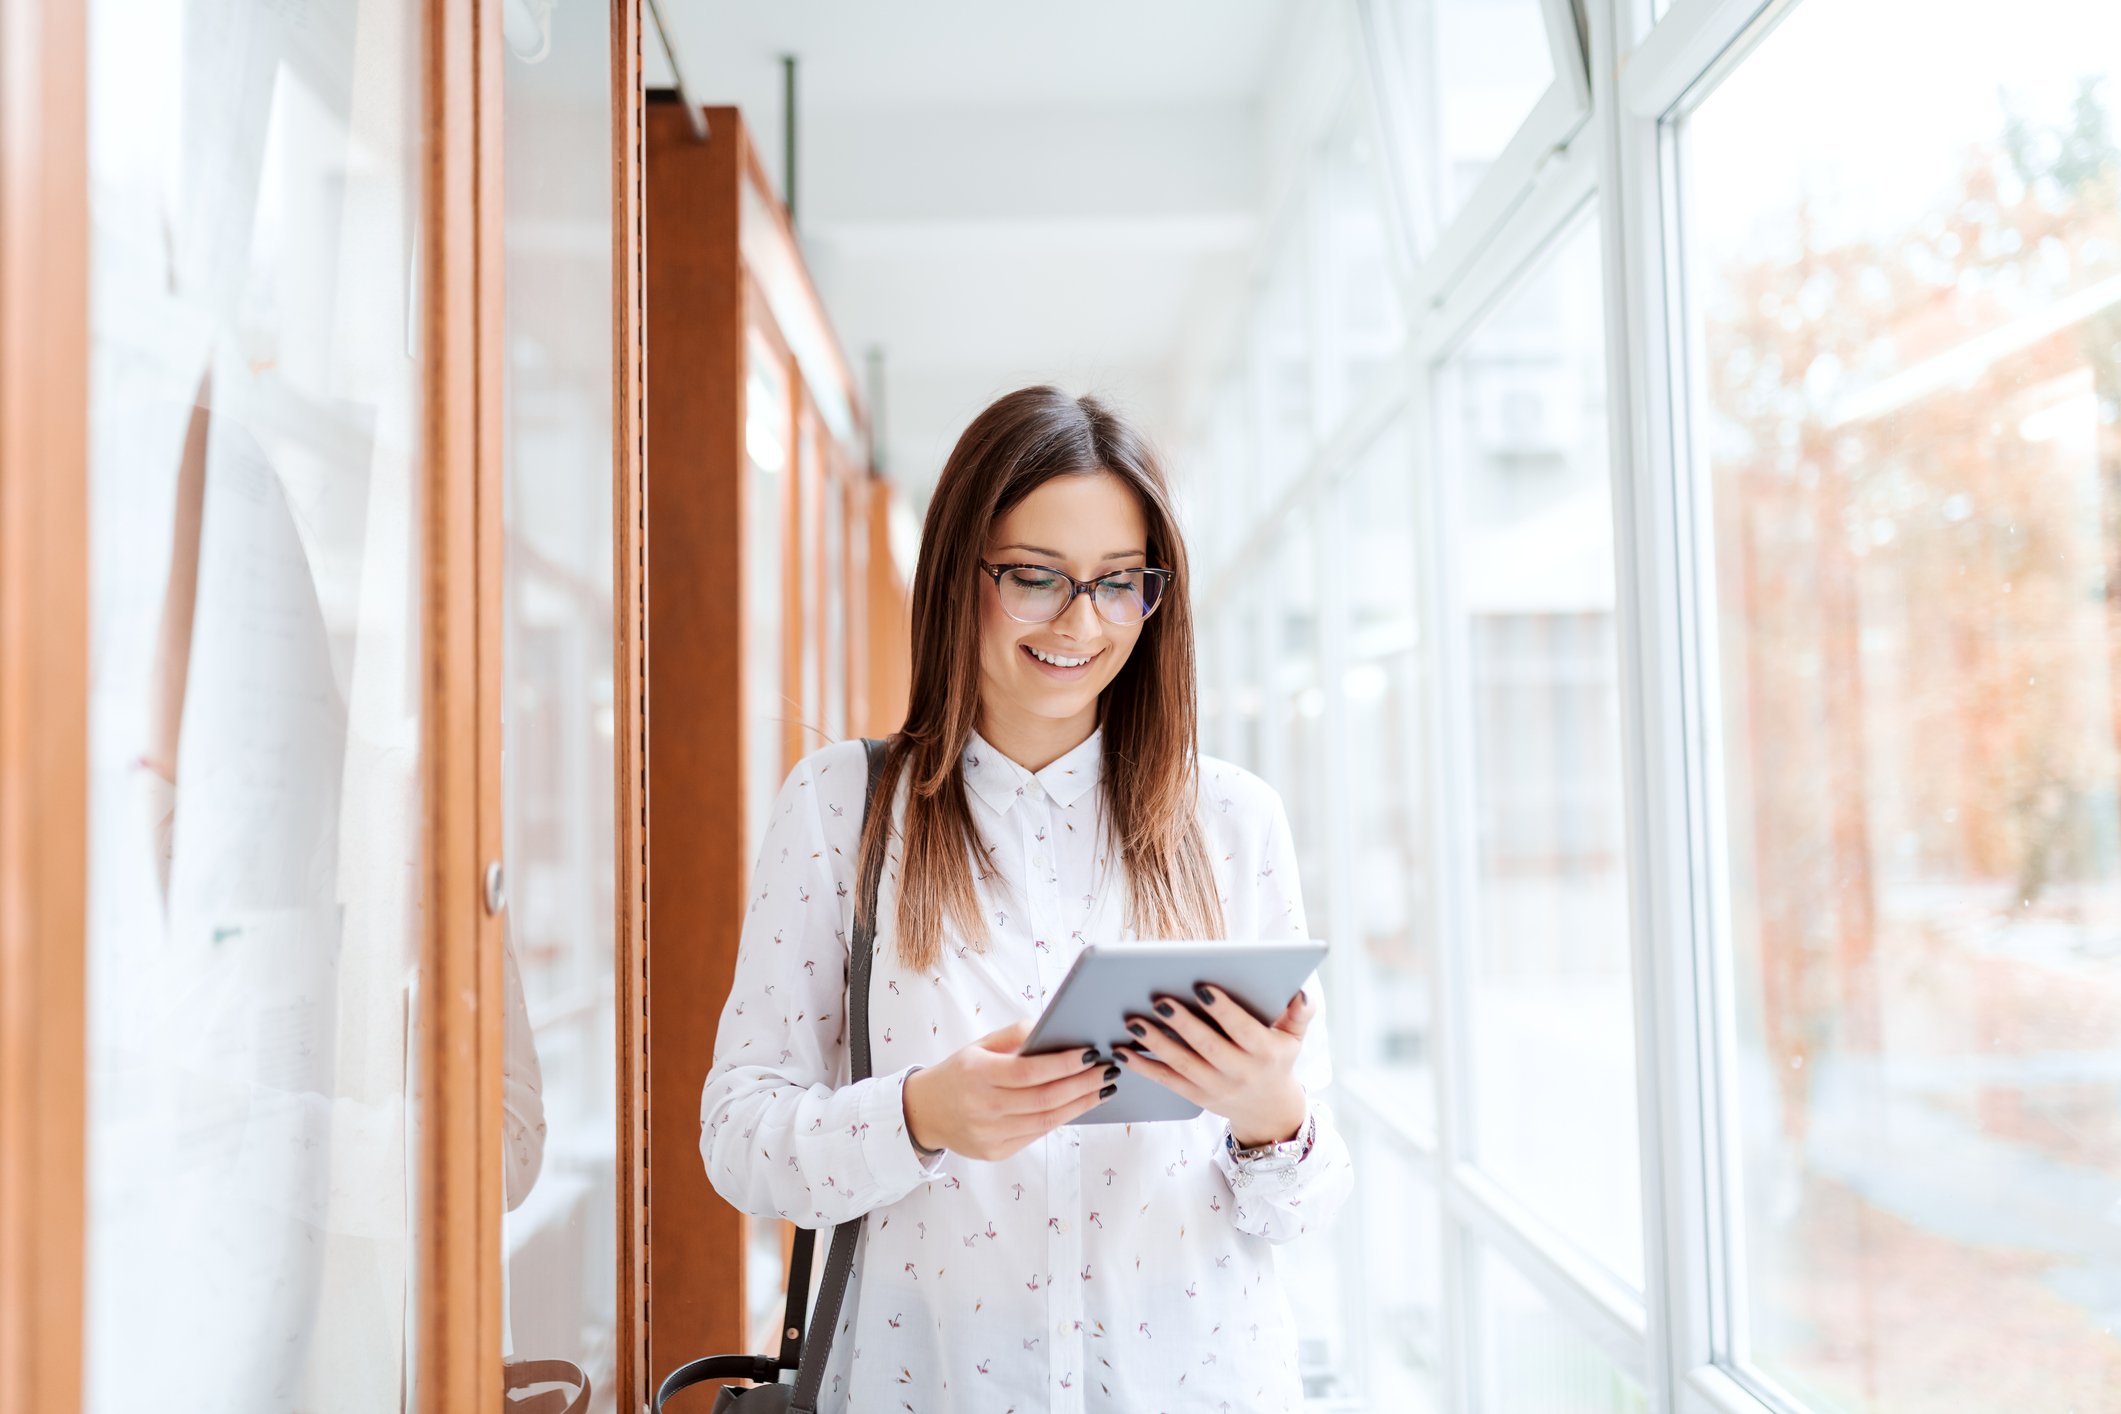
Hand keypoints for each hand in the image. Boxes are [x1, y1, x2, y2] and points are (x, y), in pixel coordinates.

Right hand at [902, 1021, 1117, 1161]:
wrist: (923, 1113)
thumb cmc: (958, 1073)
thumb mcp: (978, 1046)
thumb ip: (1014, 1035)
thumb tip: (1053, 1027)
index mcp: (976, 1074)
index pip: (1029, 1071)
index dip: (1063, 1063)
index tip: (1092, 1053)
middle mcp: (982, 1107)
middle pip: (1044, 1098)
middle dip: (1083, 1084)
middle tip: (1110, 1071)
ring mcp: (989, 1134)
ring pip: (1046, 1120)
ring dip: (1081, 1104)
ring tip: (1104, 1088)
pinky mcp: (995, 1153)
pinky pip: (1037, 1133)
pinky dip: (1061, 1117)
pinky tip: (1079, 1104)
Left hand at [1114, 985, 1312, 1146]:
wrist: (1268, 1110)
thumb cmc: (1277, 1059)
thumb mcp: (1295, 1038)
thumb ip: (1300, 1013)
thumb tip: (1301, 991)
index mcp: (1265, 1053)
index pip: (1243, 1030)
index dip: (1224, 1010)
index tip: (1202, 986)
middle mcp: (1240, 1073)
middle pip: (1208, 1047)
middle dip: (1183, 1023)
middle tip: (1158, 999)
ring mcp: (1215, 1088)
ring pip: (1183, 1064)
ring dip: (1155, 1043)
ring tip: (1133, 1020)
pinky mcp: (1195, 1096)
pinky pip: (1167, 1080)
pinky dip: (1143, 1066)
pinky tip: (1122, 1050)